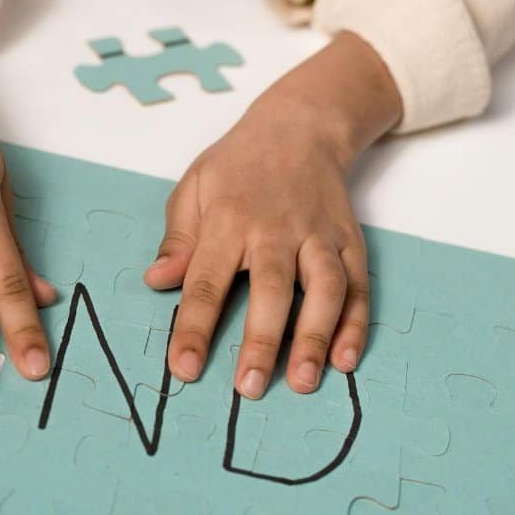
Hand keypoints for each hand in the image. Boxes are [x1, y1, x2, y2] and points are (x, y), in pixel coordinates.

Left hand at [144, 31, 401, 398]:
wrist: (301, 126)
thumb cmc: (238, 165)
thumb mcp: (194, 187)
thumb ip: (177, 238)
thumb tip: (156, 281)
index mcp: (228, 220)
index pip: (206, 282)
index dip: (193, 328)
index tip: (183, 369)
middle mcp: (276, 230)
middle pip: (272, 290)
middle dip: (262, 342)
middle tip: (250, 388)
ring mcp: (317, 236)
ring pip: (324, 290)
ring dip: (316, 337)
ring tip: (304, 382)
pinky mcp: (349, 242)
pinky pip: (358, 286)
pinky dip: (356, 323)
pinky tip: (346, 359)